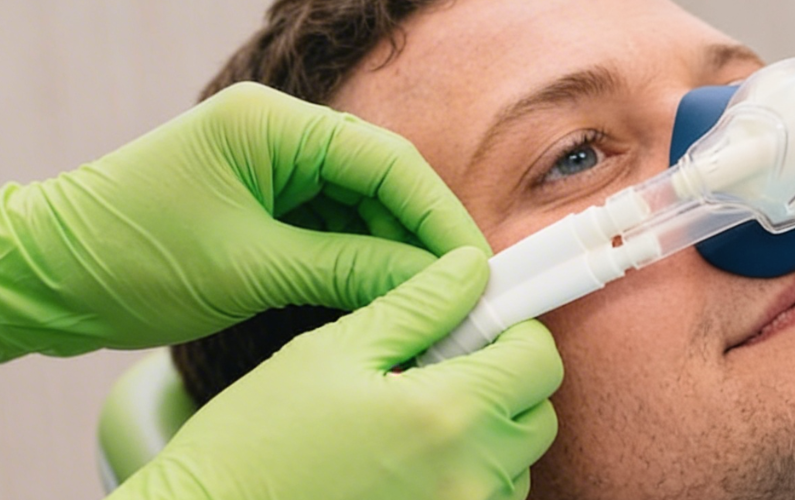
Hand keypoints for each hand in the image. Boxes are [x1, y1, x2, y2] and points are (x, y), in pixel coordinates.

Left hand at [0, 82, 484, 372]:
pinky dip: (355, 261)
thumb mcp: (250, 269)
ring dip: (390, 252)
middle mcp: (271, 132)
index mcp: (268, 123)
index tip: (477, 268)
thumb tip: (432, 282)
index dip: (438, 217)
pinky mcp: (252, 202)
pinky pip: (325, 226)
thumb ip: (350, 269)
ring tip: (429, 303)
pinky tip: (382, 296)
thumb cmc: (126, 257)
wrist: (41, 277)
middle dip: (420, 236)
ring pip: (356, 207)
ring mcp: (261, 165)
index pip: (386, 161)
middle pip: (378, 179)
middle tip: (465, 293)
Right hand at [108, 248, 562, 499]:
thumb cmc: (256, 440)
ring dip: (484, 436)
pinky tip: (403, 463)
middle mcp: (470, 474)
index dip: (512, 332)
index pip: (538, 359)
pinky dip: (464, 478)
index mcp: (447, 413)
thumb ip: (416, 307)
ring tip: (409, 423)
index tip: (476, 326)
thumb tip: (471, 270)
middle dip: (502, 383)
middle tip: (437, 370)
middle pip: (536, 414)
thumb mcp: (331, 352)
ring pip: (515, 464)